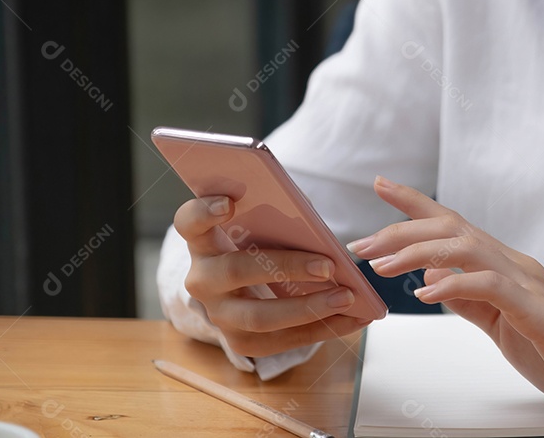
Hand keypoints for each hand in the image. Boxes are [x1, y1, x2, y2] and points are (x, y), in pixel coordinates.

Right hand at [174, 196, 370, 357]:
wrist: (242, 293)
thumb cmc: (259, 246)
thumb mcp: (262, 228)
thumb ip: (278, 220)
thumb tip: (317, 229)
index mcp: (203, 243)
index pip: (189, 223)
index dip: (203, 212)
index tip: (229, 202)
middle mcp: (203, 280)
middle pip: (236, 271)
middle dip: (287, 267)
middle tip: (328, 266)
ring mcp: (218, 315)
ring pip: (259, 316)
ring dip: (309, 308)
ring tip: (347, 298)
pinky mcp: (240, 342)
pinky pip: (282, 341)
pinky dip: (323, 329)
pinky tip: (353, 319)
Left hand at [352, 176, 543, 413]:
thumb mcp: (501, 322)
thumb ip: (470, 299)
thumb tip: (434, 275)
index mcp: (505, 266)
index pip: (454, 225)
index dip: (416, 204)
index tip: (381, 186)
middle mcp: (515, 265)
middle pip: (452, 229)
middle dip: (401, 230)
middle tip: (361, 244)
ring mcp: (528, 284)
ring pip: (467, 247)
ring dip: (419, 251)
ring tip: (382, 264)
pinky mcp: (538, 311)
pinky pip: (492, 286)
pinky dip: (456, 284)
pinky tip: (427, 292)